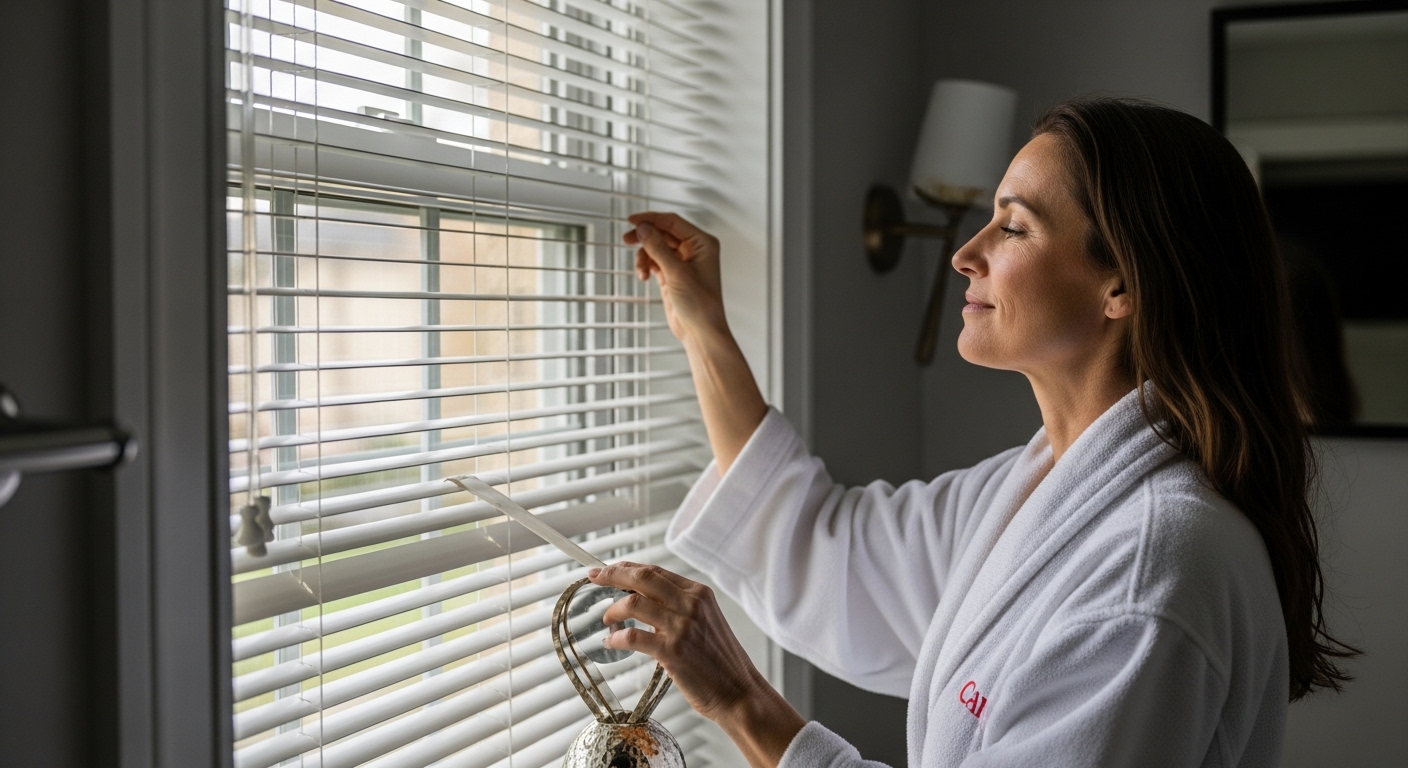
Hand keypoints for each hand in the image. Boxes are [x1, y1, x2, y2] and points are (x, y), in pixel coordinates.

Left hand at [589, 562, 804, 767]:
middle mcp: (691, 605)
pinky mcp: (673, 651)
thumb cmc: (720, 662)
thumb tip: (640, 601)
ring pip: (633, 604)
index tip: (606, 569)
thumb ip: (678, 608)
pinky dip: (616, 638)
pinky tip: (611, 643)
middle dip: (612, 575)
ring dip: (612, 611)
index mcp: (699, 594)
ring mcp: (682, 627)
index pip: (656, 571)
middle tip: (594, 577)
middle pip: (642, 578)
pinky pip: (633, 637)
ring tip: (606, 620)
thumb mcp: (704, 622)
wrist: (739, 693)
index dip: (627, 568)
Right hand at [625, 212, 727, 345]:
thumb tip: (643, 228)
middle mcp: (694, 250)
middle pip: (663, 233)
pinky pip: (654, 261)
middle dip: (645, 237)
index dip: (651, 219)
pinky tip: (644, 275)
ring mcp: (682, 262)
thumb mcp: (676, 272)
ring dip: (644, 256)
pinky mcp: (672, 274)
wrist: (700, 331)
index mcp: (703, 243)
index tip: (633, 220)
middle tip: (628, 239)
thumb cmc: (701, 305)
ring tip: (641, 270)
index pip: (673, 223)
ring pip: (656, 247)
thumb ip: (658, 248)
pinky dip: (646, 266)